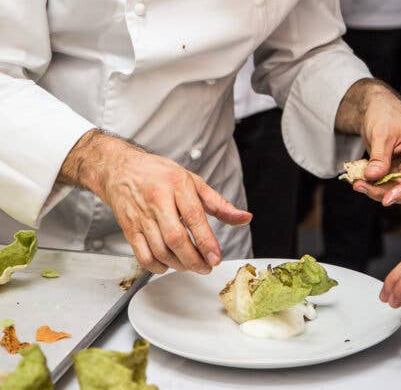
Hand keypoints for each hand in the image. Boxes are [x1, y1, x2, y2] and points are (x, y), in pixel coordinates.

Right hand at [59, 130, 251, 273]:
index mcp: (177, 185)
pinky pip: (142, 255)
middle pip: (175, 238)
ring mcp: (141, 216)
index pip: (194, 216)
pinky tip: (169, 265)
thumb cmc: (159, 175)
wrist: (120, 170)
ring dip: (178, 264)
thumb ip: (219, 203)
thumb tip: (244, 218)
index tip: (216, 257)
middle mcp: (157, 200)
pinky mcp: (128, 228)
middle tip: (206, 267)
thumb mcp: (193, 181)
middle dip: (193, 258)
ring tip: (192, 265)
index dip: (206, 241)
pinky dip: (157, 266)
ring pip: (159, 249)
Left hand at [335, 80, 400, 205]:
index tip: (386, 199)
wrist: (378, 107)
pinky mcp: (398, 169)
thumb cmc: (385, 113)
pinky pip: (388, 182)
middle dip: (383, 190)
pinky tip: (359, 179)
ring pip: (396, 187)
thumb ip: (379, 157)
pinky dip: (373, 183)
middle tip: (359, 186)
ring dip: (375, 188)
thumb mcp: (381, 134)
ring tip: (356, 182)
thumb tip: (373, 177)